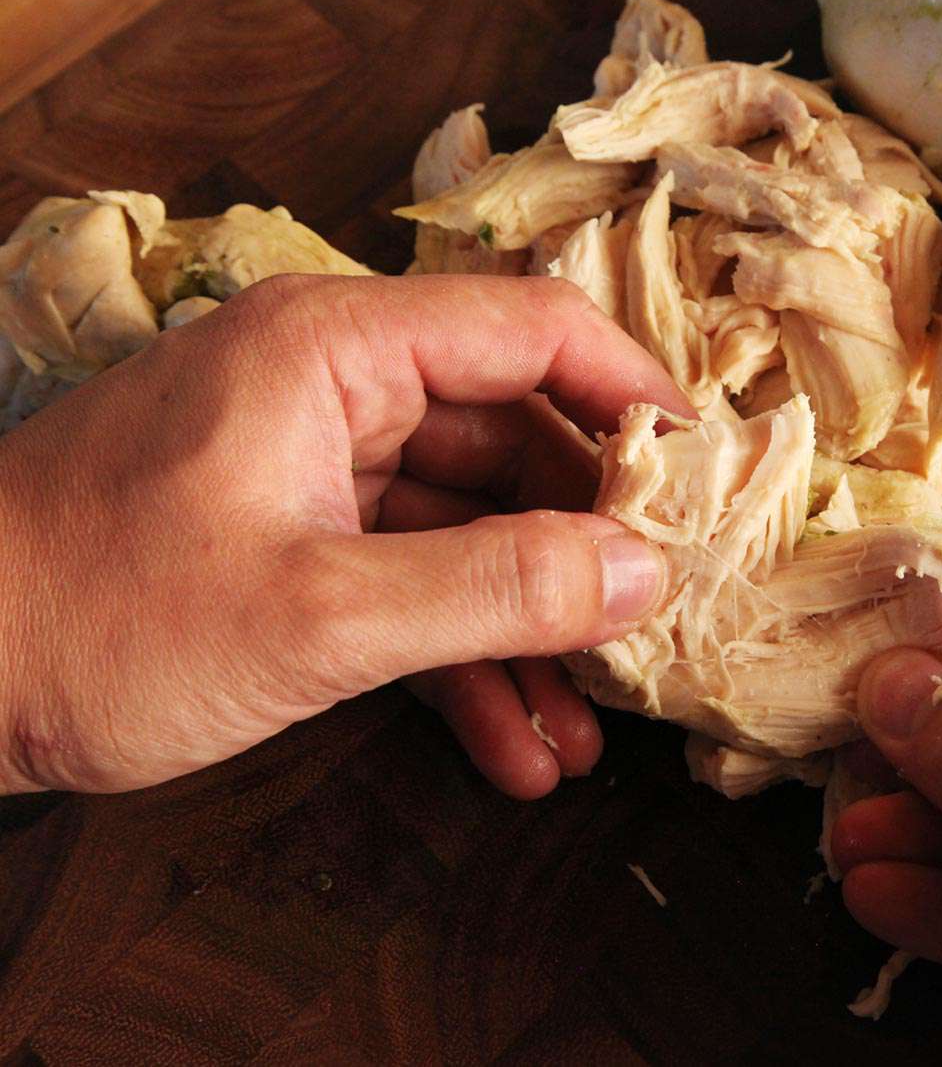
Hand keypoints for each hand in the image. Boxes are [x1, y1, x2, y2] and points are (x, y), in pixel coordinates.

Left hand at [0, 274, 691, 796]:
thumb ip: (495, 587)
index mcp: (338, 348)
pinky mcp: (294, 542)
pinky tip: (514, 748)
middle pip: (513, 437)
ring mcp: (314, 468)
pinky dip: (462, 657)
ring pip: (469, 525)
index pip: (531, 330)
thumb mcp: (321, 612)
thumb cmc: (97, 615)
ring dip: (529, 626)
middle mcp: (335, 388)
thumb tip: (645, 572)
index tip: (708, 474)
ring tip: (585, 727)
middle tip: (654, 624)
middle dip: (585, 545)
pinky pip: (411, 581)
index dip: (633, 393)